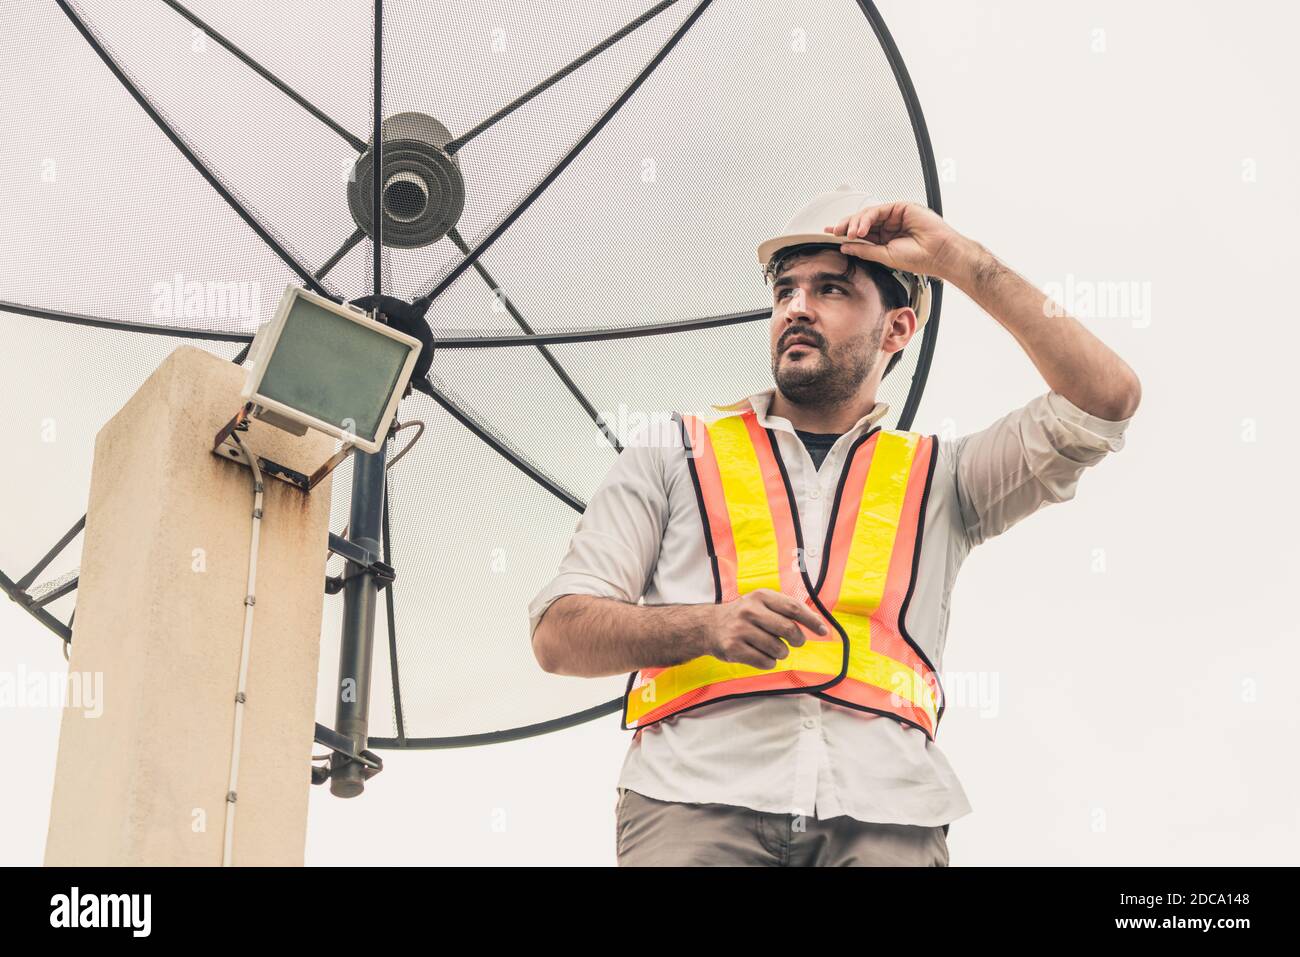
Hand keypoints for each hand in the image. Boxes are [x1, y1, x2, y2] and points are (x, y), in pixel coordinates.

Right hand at [704, 588, 828, 669]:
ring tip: (773, 648)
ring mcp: (740, 630)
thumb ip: (787, 609)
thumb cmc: (744, 616)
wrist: (709, 626)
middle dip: (798, 640)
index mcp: (761, 596)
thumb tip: (817, 622)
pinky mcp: (733, 648)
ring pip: (778, 649)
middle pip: (788, 629)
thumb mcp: (762, 603)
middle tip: (796, 642)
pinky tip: (762, 655)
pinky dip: (769, 662)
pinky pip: (765, 662)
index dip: (812, 621)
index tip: (824, 631)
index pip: (793, 608)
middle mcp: (750, 610)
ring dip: (781, 653)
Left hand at [823, 201, 970, 282]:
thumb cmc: (919, 258)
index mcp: (885, 238)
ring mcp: (895, 216)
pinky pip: (878, 210)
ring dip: (854, 223)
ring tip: (848, 234)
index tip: (830, 235)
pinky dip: (867, 219)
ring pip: (868, 215)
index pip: (861, 233)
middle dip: (845, 226)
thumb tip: (846, 247)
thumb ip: (865, 250)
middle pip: (861, 221)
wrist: (939, 254)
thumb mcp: (884, 256)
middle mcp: (889, 226)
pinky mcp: (901, 207)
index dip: (845, 233)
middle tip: (834, 232)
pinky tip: (860, 229)